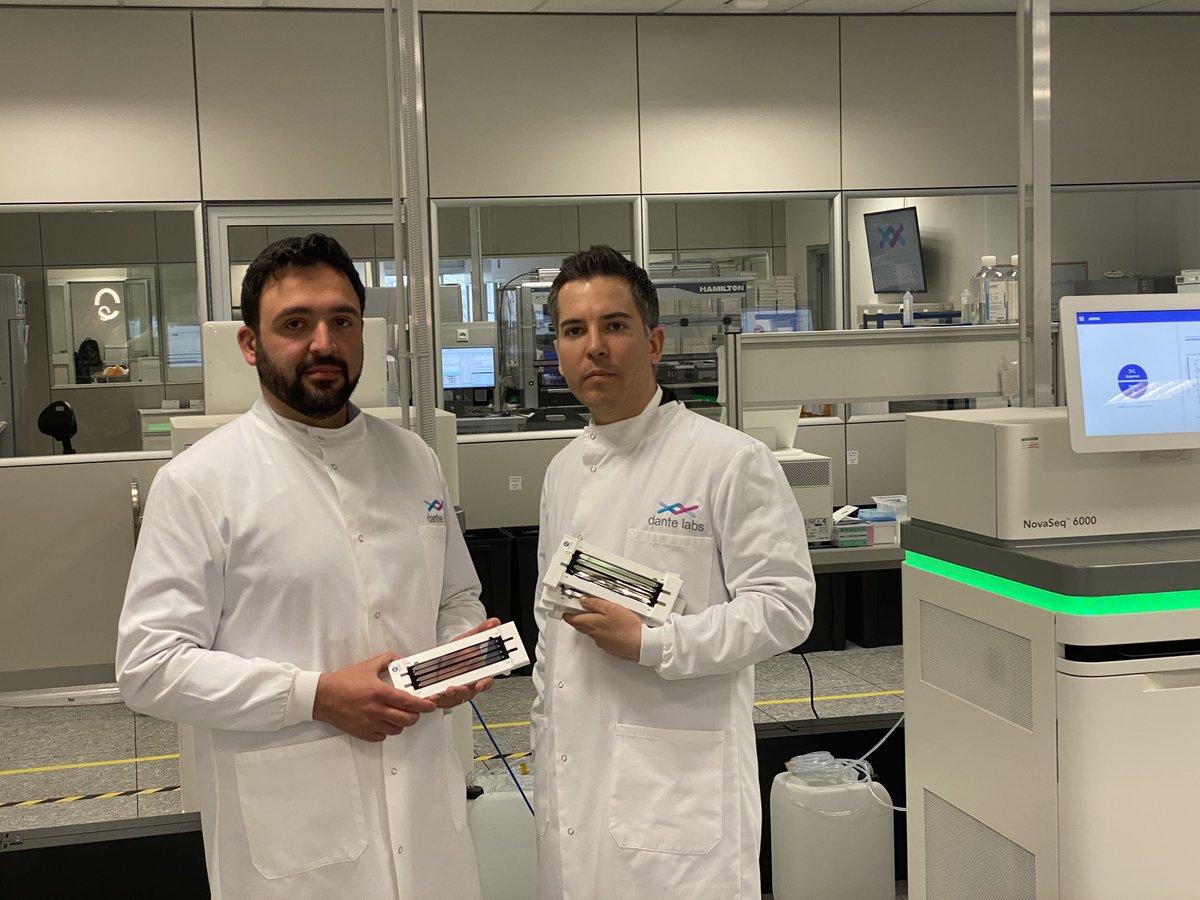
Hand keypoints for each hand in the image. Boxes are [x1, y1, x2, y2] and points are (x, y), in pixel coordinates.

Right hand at [313, 653, 436, 741]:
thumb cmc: (344, 681)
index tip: (431, 705)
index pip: (409, 702)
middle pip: (407, 719)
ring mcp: (369, 724)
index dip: (424, 705)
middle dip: (415, 715)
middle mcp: (376, 710)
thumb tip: (402, 661)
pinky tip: (383, 721)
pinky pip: (382, 736)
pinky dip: (386, 730)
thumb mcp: (367, 665)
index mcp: (380, 692)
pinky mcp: (362, 733)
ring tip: (397, 714)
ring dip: (401, 723)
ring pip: (396, 729)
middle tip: (414, 710)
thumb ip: (387, 660)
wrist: (322, 696)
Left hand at [429, 617, 501, 708]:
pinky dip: (437, 700)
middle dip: (461, 692)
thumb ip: (482, 631)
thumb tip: (494, 623)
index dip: (485, 683)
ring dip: (448, 696)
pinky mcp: (445, 696)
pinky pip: (442, 701)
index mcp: (479, 672)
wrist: (442, 658)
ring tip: (441, 691)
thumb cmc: (459, 652)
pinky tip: (431, 696)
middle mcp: (470, 684)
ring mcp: (458, 691)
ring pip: (455, 698)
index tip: (480, 684)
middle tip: (453, 688)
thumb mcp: (469, 638)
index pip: (487, 681)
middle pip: (469, 692)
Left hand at [563, 596, 642, 661]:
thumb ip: (596, 604)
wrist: (641, 644)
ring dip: (590, 623)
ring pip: (591, 631)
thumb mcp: (612, 608)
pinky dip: (602, 631)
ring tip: (598, 614)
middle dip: (577, 617)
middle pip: (580, 625)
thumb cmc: (628, 628)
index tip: (565, 607)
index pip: (572, 619)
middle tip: (579, 608)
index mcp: (592, 624)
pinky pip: (601, 637)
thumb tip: (583, 601)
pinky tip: (611, 626)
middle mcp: (594, 634)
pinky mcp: (610, 646)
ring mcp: (602, 641)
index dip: (567, 612)